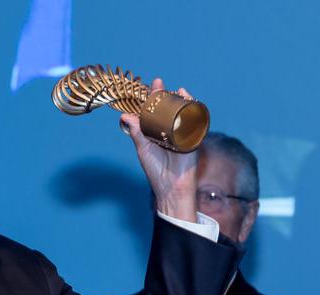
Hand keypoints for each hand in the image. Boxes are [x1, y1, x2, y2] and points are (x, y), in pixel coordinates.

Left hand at [121, 78, 198, 221]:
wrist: (171, 185)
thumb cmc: (156, 169)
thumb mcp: (143, 148)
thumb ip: (136, 132)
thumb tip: (124, 116)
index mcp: (156, 131)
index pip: (154, 111)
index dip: (151, 99)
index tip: (147, 88)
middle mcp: (170, 130)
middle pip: (168, 107)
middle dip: (164, 94)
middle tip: (158, 84)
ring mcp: (182, 132)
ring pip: (182, 110)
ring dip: (178, 97)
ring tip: (172, 89)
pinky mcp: (194, 136)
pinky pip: (195, 119)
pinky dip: (192, 107)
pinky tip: (188, 98)